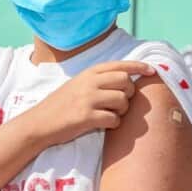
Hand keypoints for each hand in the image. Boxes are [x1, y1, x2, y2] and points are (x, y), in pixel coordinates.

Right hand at [22, 61, 151, 146]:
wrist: (39, 123)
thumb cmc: (61, 105)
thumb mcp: (78, 84)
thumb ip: (99, 80)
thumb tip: (127, 80)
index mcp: (89, 73)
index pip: (120, 65)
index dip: (139, 67)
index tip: (152, 71)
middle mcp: (90, 83)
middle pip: (126, 82)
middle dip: (129, 94)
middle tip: (120, 103)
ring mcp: (88, 99)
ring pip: (122, 101)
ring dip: (121, 111)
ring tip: (110, 115)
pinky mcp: (86, 117)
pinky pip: (114, 119)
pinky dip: (113, 124)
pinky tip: (104, 125)